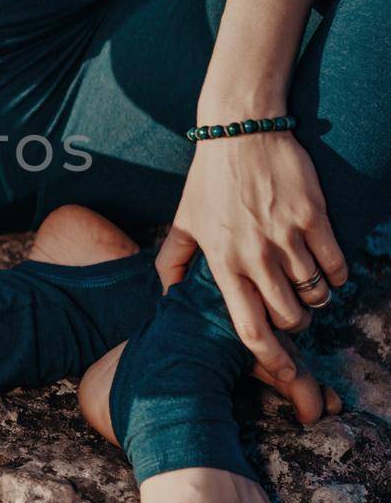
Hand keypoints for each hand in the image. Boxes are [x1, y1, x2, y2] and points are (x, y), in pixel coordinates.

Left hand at [156, 129, 347, 384]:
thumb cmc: (209, 179)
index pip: (249, 329)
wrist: (240, 130)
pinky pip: (336, 265)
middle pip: (290, 318)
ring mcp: (285, 237)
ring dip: (316, 298)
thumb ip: (172, 261)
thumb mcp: (183, 221)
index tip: (285, 373)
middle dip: (296, 323)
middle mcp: (255, 256)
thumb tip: (166, 296)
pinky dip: (336, 274)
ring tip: (308, 284)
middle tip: (294, 309)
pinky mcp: (312, 217)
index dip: (270, 359)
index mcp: (222, 263)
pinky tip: (326, 265)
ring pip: (316, 294)